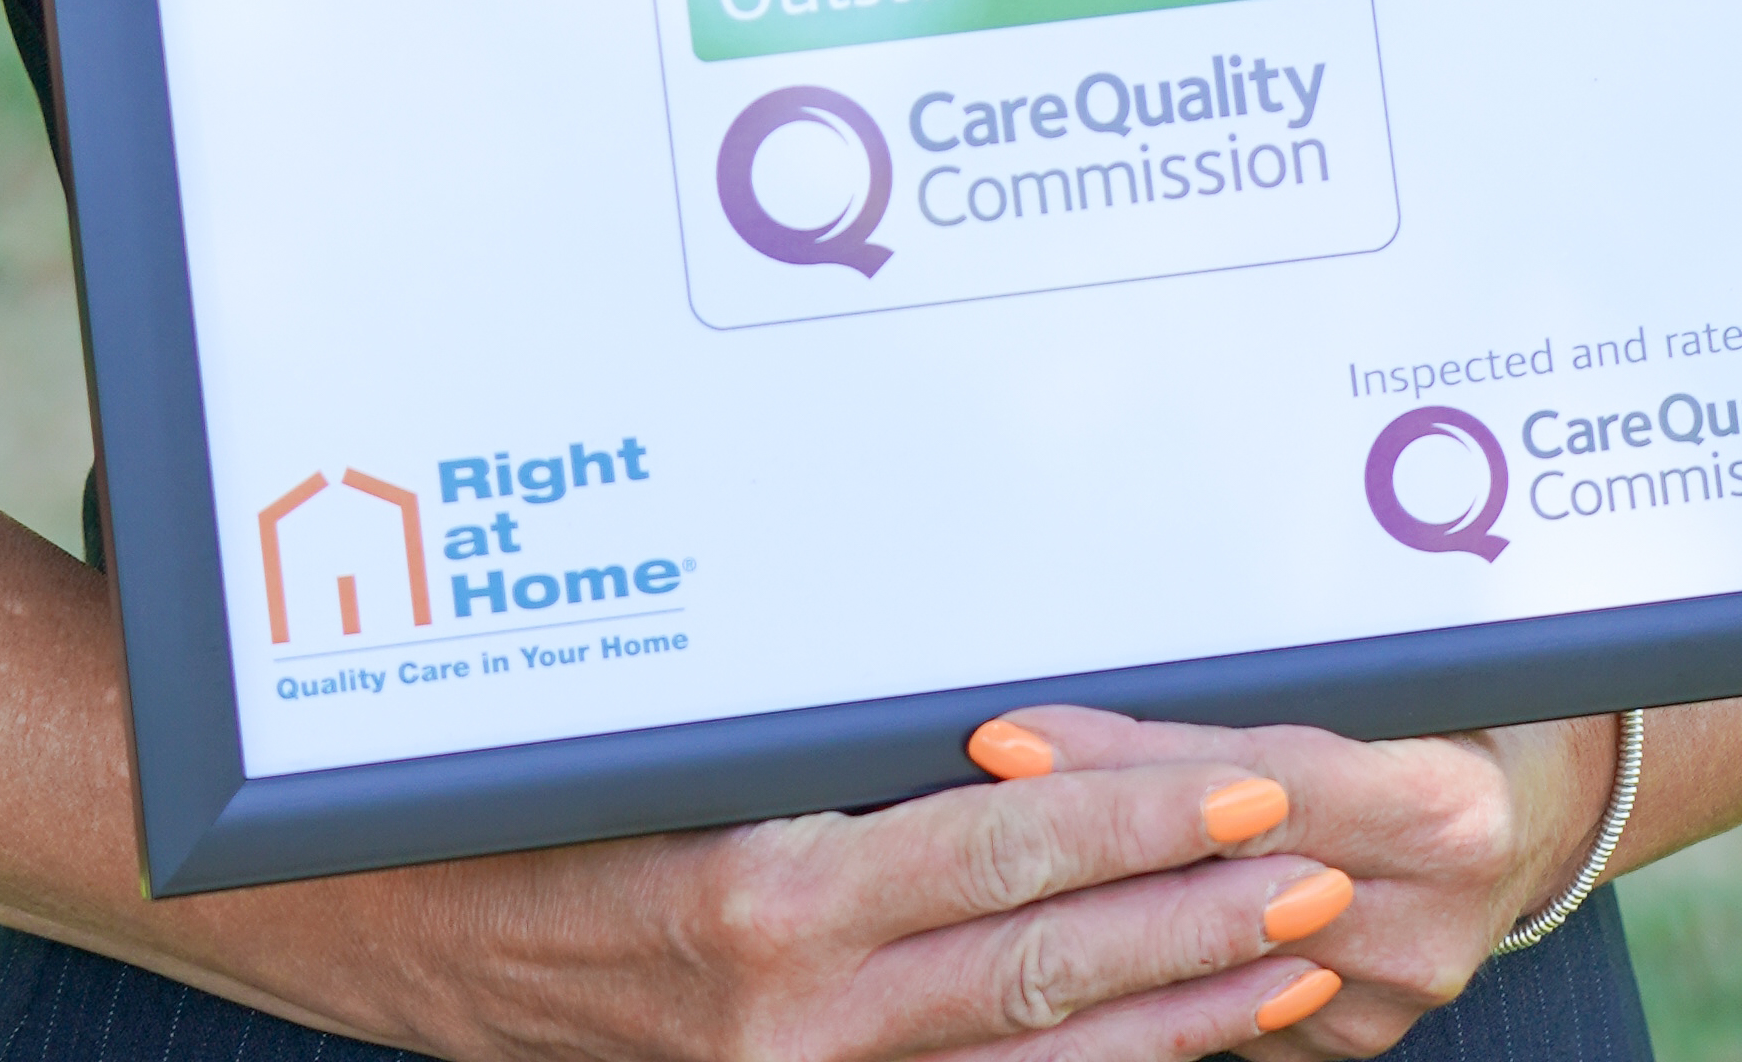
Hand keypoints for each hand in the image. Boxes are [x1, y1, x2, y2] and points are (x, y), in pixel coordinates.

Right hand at [323, 751, 1369, 1061]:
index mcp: (777, 897)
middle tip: (1321, 866)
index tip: (1257, 784)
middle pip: (1051, 960)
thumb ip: (840, 760)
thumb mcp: (689, 757)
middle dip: (1200, 916)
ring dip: (1180, 1008)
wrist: (420, 935)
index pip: (1012, 846)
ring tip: (1288, 959)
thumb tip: (1008, 713)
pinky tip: (1180, 1045)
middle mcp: (804, 1013)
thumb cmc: (545, 810)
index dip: (1149, 819)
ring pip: (1040, 1052)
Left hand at [942, 711, 1621, 1054]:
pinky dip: (1137, 961)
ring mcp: (1386, 993)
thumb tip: (1118, 632)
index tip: (1007, 738)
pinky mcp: (1351, 1034)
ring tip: (970, 859)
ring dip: (1085, 904)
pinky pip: (1220, 997)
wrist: (1548, 800)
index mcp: (1445, 808)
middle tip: (950, 798)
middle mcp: (1422, 916)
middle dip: (1073, 837)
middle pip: (1209, 874)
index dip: (1122, 763)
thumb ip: (1282, 666)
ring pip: (1200, 951)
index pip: (1249, 783)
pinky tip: (1053, 921)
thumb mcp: (1405, 654)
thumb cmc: (1464, 696)